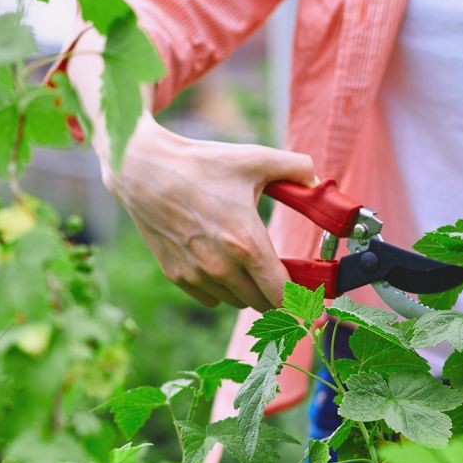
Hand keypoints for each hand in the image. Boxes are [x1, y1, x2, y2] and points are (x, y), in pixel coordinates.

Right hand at [104, 122, 315, 310]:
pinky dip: (222, 289)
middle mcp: (222, 267)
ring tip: (248, 263)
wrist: (143, 171)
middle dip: (276, 293)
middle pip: (262, 303)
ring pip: (237, 302)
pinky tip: (221, 263)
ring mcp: (197, 275)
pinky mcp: (177, 276)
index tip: (309, 303)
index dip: (299, 303)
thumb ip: (297, 168)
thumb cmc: (200, 165)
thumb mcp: (254, 159)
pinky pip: (212, 298)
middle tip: (282, 275)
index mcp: (247, 243)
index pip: (281, 295)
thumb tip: (319, 181)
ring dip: (249, 290)